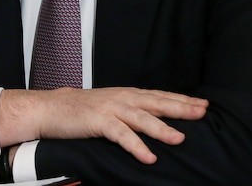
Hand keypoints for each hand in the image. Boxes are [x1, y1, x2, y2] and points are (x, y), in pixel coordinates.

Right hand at [0, 87, 207, 163]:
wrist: (48, 108)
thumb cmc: (79, 110)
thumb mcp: (109, 106)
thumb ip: (129, 111)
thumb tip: (152, 119)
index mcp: (125, 94)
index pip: (159, 96)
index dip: (181, 99)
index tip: (203, 104)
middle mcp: (121, 98)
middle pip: (156, 102)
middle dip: (180, 108)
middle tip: (202, 112)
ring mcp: (109, 108)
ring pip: (141, 118)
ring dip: (161, 128)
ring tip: (180, 138)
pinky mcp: (97, 121)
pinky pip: (120, 135)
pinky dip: (135, 146)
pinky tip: (148, 157)